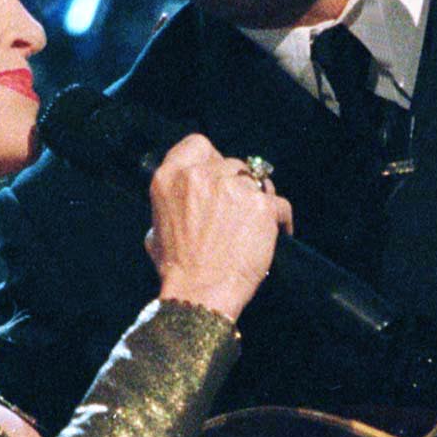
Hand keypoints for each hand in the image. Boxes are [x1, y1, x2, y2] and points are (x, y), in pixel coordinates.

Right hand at [145, 135, 292, 321]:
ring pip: (258, 180)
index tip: (218, 173)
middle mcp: (201, 175)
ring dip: (259, 197)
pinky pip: (279, 204)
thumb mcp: (156, 230)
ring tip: (258, 220)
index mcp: (171, 177)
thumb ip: (172, 205)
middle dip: (237, 184)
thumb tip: (186, 202)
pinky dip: (281, 219)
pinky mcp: (261, 205)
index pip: (197, 144)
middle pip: (231, 164)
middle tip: (239, 208)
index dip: (212, 158)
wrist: (200, 292)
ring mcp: (233, 188)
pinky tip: (278, 232)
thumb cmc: (178, 269)